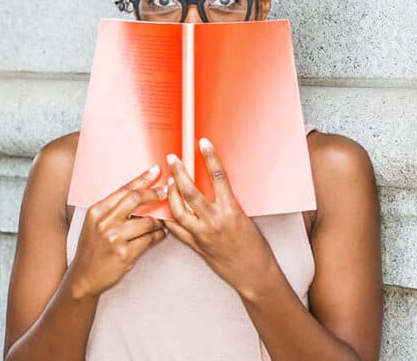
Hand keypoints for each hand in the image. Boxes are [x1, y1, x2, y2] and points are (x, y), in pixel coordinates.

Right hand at [66, 164, 169, 297]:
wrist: (84, 277)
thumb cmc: (92, 249)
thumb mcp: (94, 224)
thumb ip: (112, 210)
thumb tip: (137, 194)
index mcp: (97, 211)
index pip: (123, 190)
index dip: (141, 179)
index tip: (155, 171)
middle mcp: (104, 222)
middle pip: (135, 199)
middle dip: (154, 193)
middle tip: (166, 190)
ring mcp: (114, 238)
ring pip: (147, 221)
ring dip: (160, 220)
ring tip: (164, 220)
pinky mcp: (125, 254)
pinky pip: (150, 240)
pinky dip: (159, 236)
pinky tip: (162, 234)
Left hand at [162, 137, 279, 298]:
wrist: (253, 274)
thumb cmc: (253, 245)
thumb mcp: (243, 216)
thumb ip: (226, 201)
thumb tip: (212, 182)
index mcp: (231, 210)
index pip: (218, 177)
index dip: (210, 157)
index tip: (203, 143)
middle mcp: (214, 221)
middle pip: (189, 192)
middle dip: (179, 173)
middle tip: (172, 159)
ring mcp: (201, 234)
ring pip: (176, 210)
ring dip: (169, 194)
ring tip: (167, 181)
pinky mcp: (195, 245)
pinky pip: (175, 229)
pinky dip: (167, 217)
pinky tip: (162, 207)